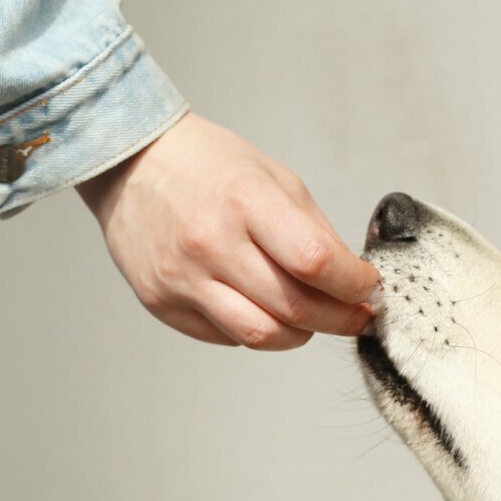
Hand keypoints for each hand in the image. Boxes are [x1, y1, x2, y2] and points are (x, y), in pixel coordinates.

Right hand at [76, 113, 377, 348]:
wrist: (131, 164)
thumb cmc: (208, 166)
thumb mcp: (274, 178)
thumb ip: (314, 231)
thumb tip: (351, 279)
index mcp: (245, 200)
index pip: (315, 261)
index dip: (354, 284)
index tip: (369, 287)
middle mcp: (210, 243)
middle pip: (295, 308)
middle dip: (341, 319)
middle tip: (357, 315)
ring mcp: (182, 278)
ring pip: (262, 336)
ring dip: (301, 335)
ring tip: (312, 319)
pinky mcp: (162, 303)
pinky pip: (227, 336)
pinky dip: (257, 329)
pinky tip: (261, 307)